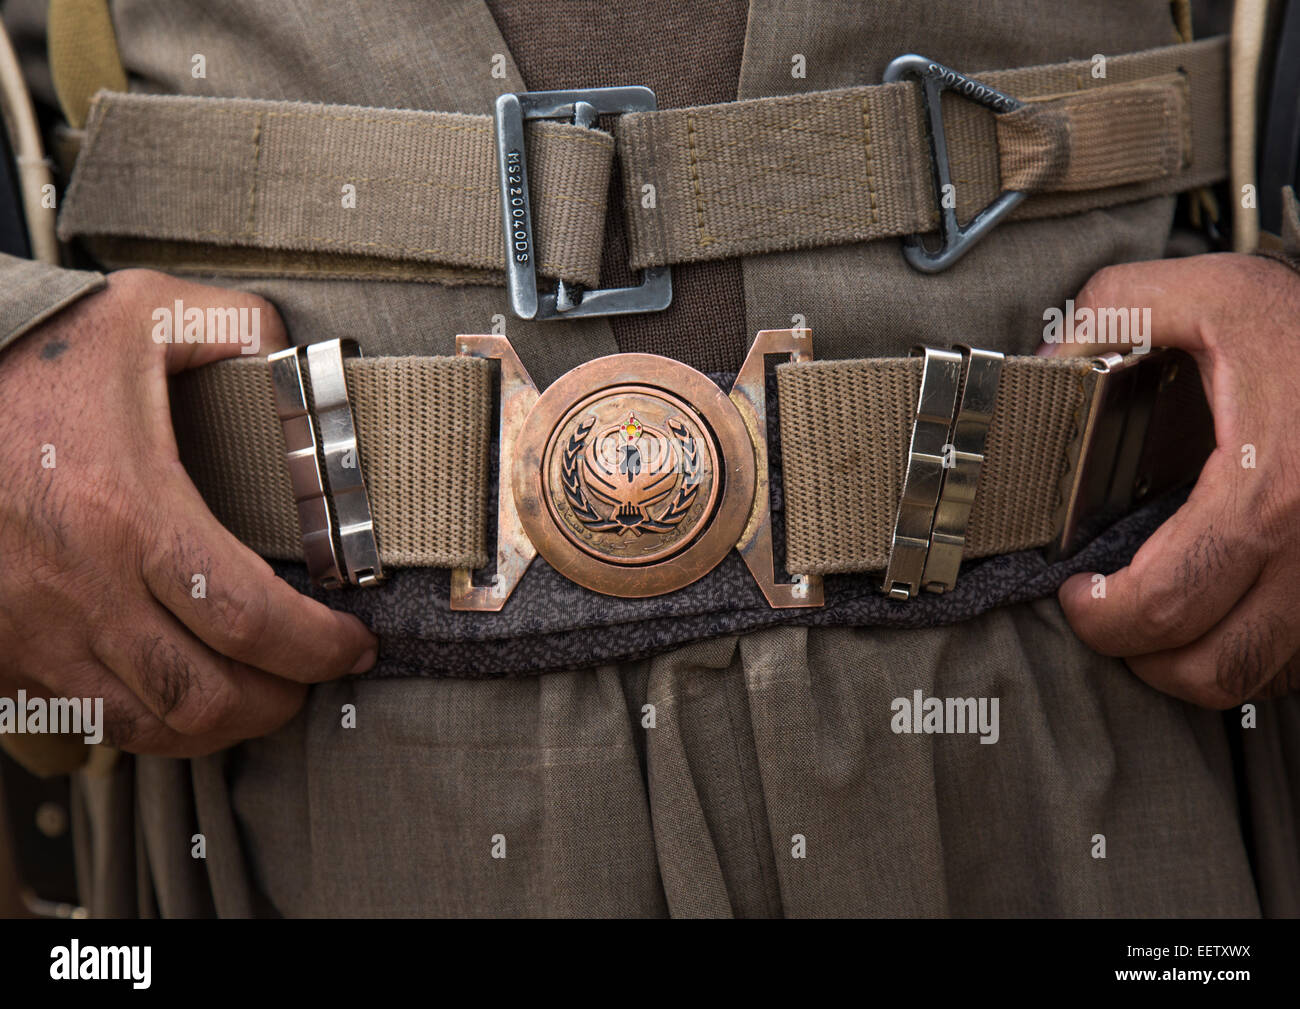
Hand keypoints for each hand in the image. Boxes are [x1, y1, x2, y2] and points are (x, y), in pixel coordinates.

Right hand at [0, 270, 376, 754]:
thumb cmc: (19, 352)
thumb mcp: (142, 311)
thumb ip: (239, 329)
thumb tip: (303, 364)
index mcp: (125, 511)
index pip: (250, 618)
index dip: (319, 648)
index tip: (355, 645)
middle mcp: (75, 587)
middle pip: (204, 696)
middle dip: (280, 700)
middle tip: (313, 675)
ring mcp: (27, 629)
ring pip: (145, 725)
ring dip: (217, 724)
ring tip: (257, 692)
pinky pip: (82, 719)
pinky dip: (146, 720)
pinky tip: (176, 689)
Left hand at [1056, 253, 1299, 707]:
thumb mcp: (1214, 293)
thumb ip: (1115, 314)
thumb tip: (1044, 362)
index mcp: (1266, 491)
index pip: (1166, 602)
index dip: (1102, 617)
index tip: (1076, 595)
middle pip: (1212, 664)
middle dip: (1138, 654)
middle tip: (1107, 615)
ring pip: (1259, 676)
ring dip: (1194, 664)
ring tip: (1156, 620)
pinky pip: (1298, 662)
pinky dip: (1250, 654)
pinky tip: (1220, 611)